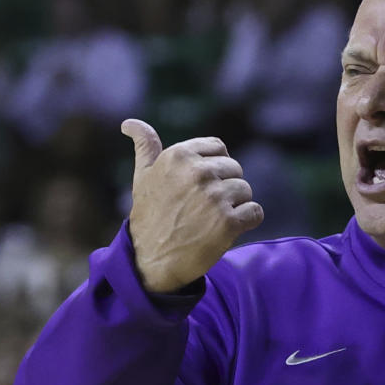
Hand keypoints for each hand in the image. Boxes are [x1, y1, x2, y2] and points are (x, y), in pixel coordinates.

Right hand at [121, 119, 263, 292]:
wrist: (151, 261)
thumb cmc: (149, 216)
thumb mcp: (143, 177)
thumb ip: (145, 146)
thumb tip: (128, 123)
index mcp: (180, 156)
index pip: (219, 148)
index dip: (214, 169)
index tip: (198, 187)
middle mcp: (198, 173)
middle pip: (235, 169)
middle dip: (224, 188)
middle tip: (202, 208)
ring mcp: (214, 197)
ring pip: (246, 191)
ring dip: (234, 206)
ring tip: (210, 219)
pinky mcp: (228, 222)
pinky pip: (255, 212)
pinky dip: (246, 222)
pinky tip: (226, 230)